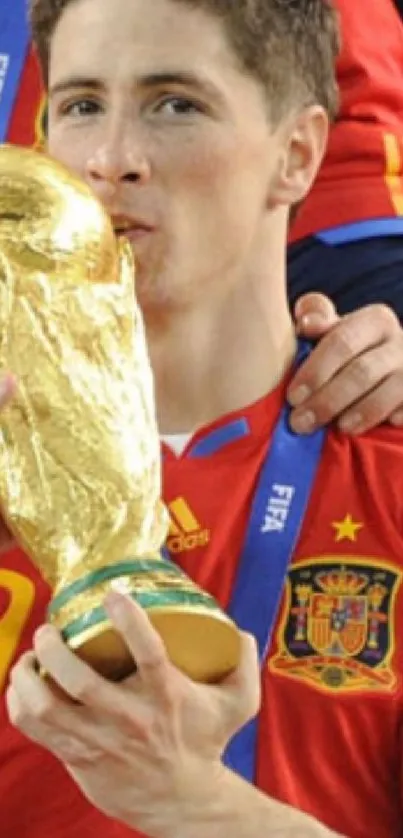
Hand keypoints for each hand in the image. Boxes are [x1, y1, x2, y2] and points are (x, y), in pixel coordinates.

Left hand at [7, 593, 259, 835]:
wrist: (184, 802)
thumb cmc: (205, 743)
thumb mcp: (239, 704)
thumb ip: (244, 663)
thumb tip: (240, 629)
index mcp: (167, 696)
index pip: (147, 652)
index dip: (128, 620)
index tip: (112, 594)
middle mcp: (129, 718)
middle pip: (80, 681)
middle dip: (54, 648)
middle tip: (50, 628)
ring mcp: (99, 741)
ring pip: (47, 708)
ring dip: (28, 676)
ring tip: (30, 655)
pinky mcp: (78, 757)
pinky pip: (35, 729)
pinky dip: (20, 703)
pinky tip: (24, 684)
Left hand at [288, 294, 402, 433]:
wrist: (393, 370)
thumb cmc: (352, 352)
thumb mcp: (335, 330)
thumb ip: (317, 318)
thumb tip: (306, 322)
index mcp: (374, 321)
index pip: (341, 342)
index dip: (315, 371)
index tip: (293, 397)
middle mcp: (399, 342)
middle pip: (361, 371)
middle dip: (328, 400)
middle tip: (301, 422)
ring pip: (386, 394)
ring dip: (358, 413)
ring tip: (336, 428)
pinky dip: (387, 420)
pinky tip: (365, 431)